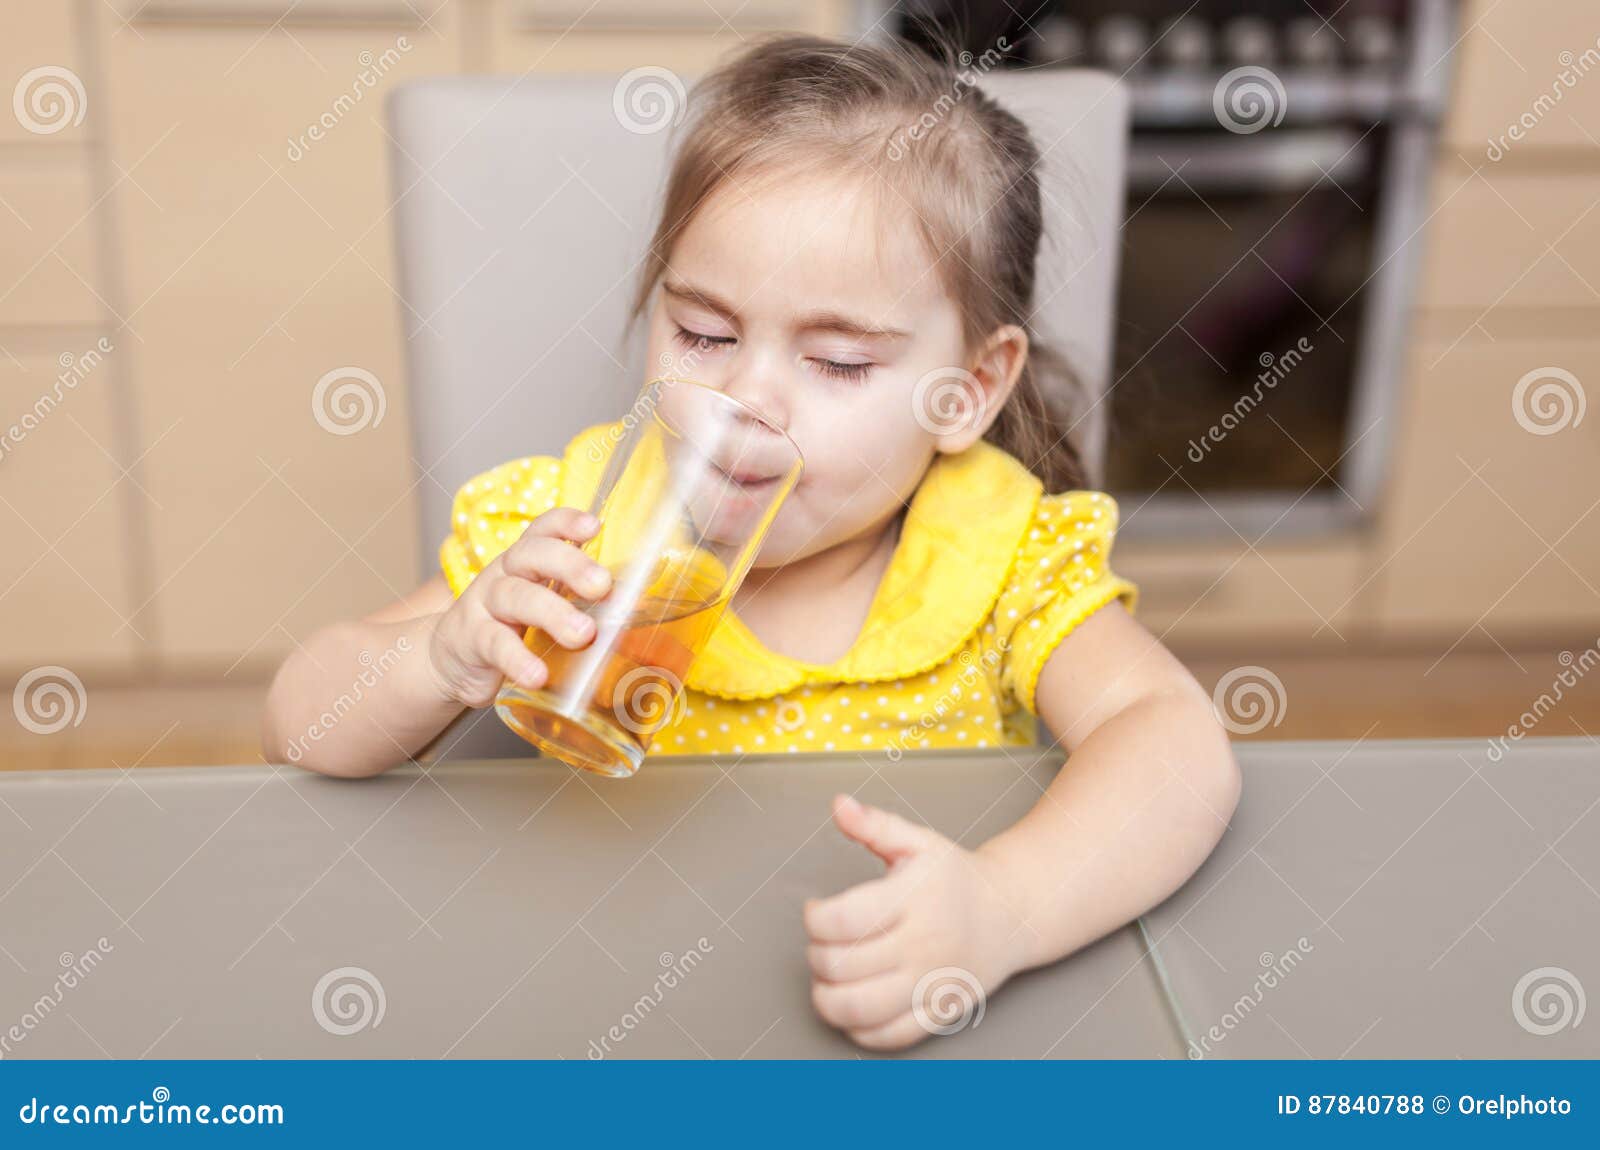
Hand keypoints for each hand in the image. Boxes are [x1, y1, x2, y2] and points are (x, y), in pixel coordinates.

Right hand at [426, 507, 611, 707]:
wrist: (451, 659)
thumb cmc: (510, 627)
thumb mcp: (541, 607)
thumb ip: (581, 605)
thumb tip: (644, 616)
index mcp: (526, 563)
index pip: (542, 530)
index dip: (566, 523)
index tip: (594, 526)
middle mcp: (503, 575)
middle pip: (531, 555)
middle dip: (570, 565)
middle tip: (602, 585)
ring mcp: (483, 606)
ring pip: (515, 597)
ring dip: (552, 613)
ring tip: (583, 634)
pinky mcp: (471, 641)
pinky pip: (494, 645)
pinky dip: (518, 660)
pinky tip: (537, 675)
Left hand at [803, 794, 1031, 1050]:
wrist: (1010, 914)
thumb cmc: (955, 877)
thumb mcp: (918, 841)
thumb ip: (874, 824)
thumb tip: (838, 805)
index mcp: (914, 899)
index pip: (842, 921)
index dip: (813, 918)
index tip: (816, 910)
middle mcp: (924, 945)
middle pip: (842, 966)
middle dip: (816, 956)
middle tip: (823, 943)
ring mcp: (932, 984)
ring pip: (859, 1010)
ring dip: (827, 998)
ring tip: (828, 979)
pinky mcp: (939, 1012)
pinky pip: (888, 1037)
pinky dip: (858, 1029)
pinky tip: (852, 1006)